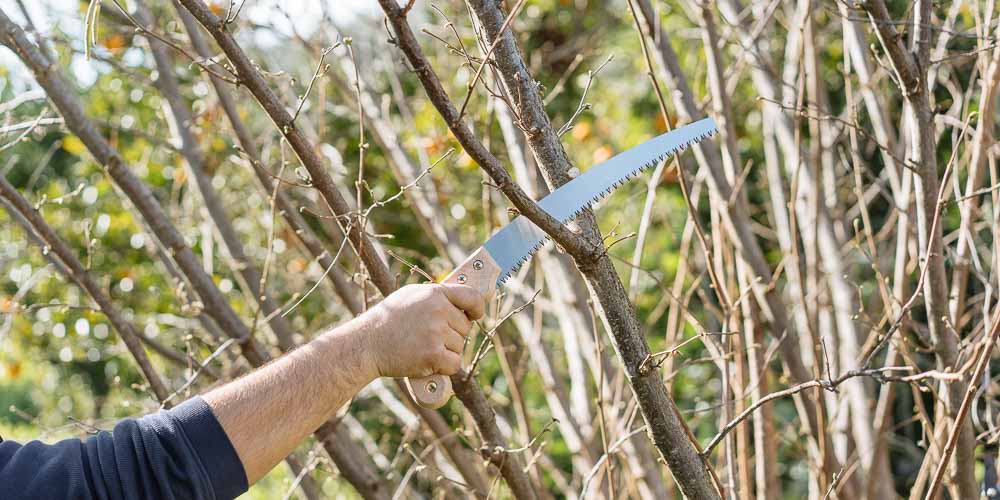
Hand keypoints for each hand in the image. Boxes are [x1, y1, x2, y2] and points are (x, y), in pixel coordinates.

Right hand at [360, 283, 484, 378]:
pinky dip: (444, 368)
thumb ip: (437, 296)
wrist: (366, 344)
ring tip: (421, 347)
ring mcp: (436, 332)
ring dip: (446, 352)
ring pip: (460, 347)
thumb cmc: (388, 320)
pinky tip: (427, 362)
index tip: (476, 315)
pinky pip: (454, 364)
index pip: (472, 296)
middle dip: (452, 335)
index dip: (478, 308)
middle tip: (428, 336)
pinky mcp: (433, 354)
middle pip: (465, 327)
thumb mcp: (411, 296)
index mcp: (434, 293)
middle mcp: (438, 310)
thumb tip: (466, 299)